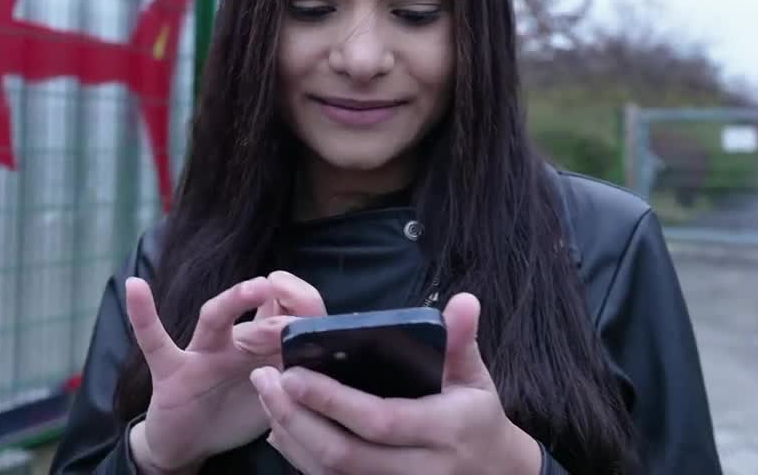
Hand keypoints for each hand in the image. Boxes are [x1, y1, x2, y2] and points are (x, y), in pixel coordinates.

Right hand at [126, 272, 325, 472]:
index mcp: (263, 347)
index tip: (321, 316)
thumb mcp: (273, 392)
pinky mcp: (171, 370)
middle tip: (298, 323)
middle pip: (260, 317)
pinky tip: (135, 287)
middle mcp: (234, 341)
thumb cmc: (234, 410)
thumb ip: (295, 371)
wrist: (187, 442)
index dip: (306, 310)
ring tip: (256, 287)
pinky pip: (154, 341)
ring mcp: (201, 353)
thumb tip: (330, 354)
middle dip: (282, 317)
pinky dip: (143, 315)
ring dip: (234, 302)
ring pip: (215, 320)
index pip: (288, 315)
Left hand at [251, 293, 542, 474]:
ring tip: (266, 397)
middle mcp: (419, 470)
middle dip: (297, 419)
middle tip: (264, 379)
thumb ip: (461, 340)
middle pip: (344, 456)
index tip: (293, 374)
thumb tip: (463, 300)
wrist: (493, 474)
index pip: (379, 421)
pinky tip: (280, 428)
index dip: (332, 401)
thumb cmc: (477, 417)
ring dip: (291, 438)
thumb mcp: (475, 378)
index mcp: (443, 431)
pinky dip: (301, 457)